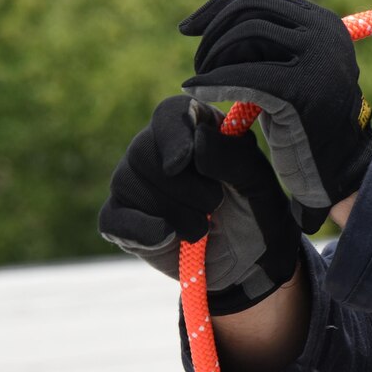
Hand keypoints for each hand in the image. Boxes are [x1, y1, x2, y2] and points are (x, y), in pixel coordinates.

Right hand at [97, 95, 301, 314]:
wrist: (249, 258)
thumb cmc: (255, 207)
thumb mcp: (257, 180)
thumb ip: (232, 156)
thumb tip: (197, 139)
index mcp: (192, 125)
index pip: (168, 114)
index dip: (173, 136)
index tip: (184, 163)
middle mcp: (156, 147)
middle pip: (143, 152)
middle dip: (185, 189)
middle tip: (215, 205)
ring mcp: (133, 181)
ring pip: (129, 185)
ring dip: (176, 214)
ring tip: (203, 226)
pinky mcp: (121, 218)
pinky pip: (113, 220)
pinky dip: (144, 232)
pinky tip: (170, 238)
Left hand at [179, 0, 371, 230]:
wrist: (341, 170)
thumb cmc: (306, 127)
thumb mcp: (287, 73)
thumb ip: (263, 46)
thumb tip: (214, 19)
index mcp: (322, 23)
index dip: (218, 6)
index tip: (189, 27)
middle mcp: (324, 31)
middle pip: (251, 6)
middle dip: (211, 27)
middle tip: (195, 59)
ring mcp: (318, 56)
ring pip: (246, 32)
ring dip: (212, 55)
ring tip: (199, 79)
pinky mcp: (303, 88)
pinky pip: (245, 74)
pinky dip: (213, 81)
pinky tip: (194, 89)